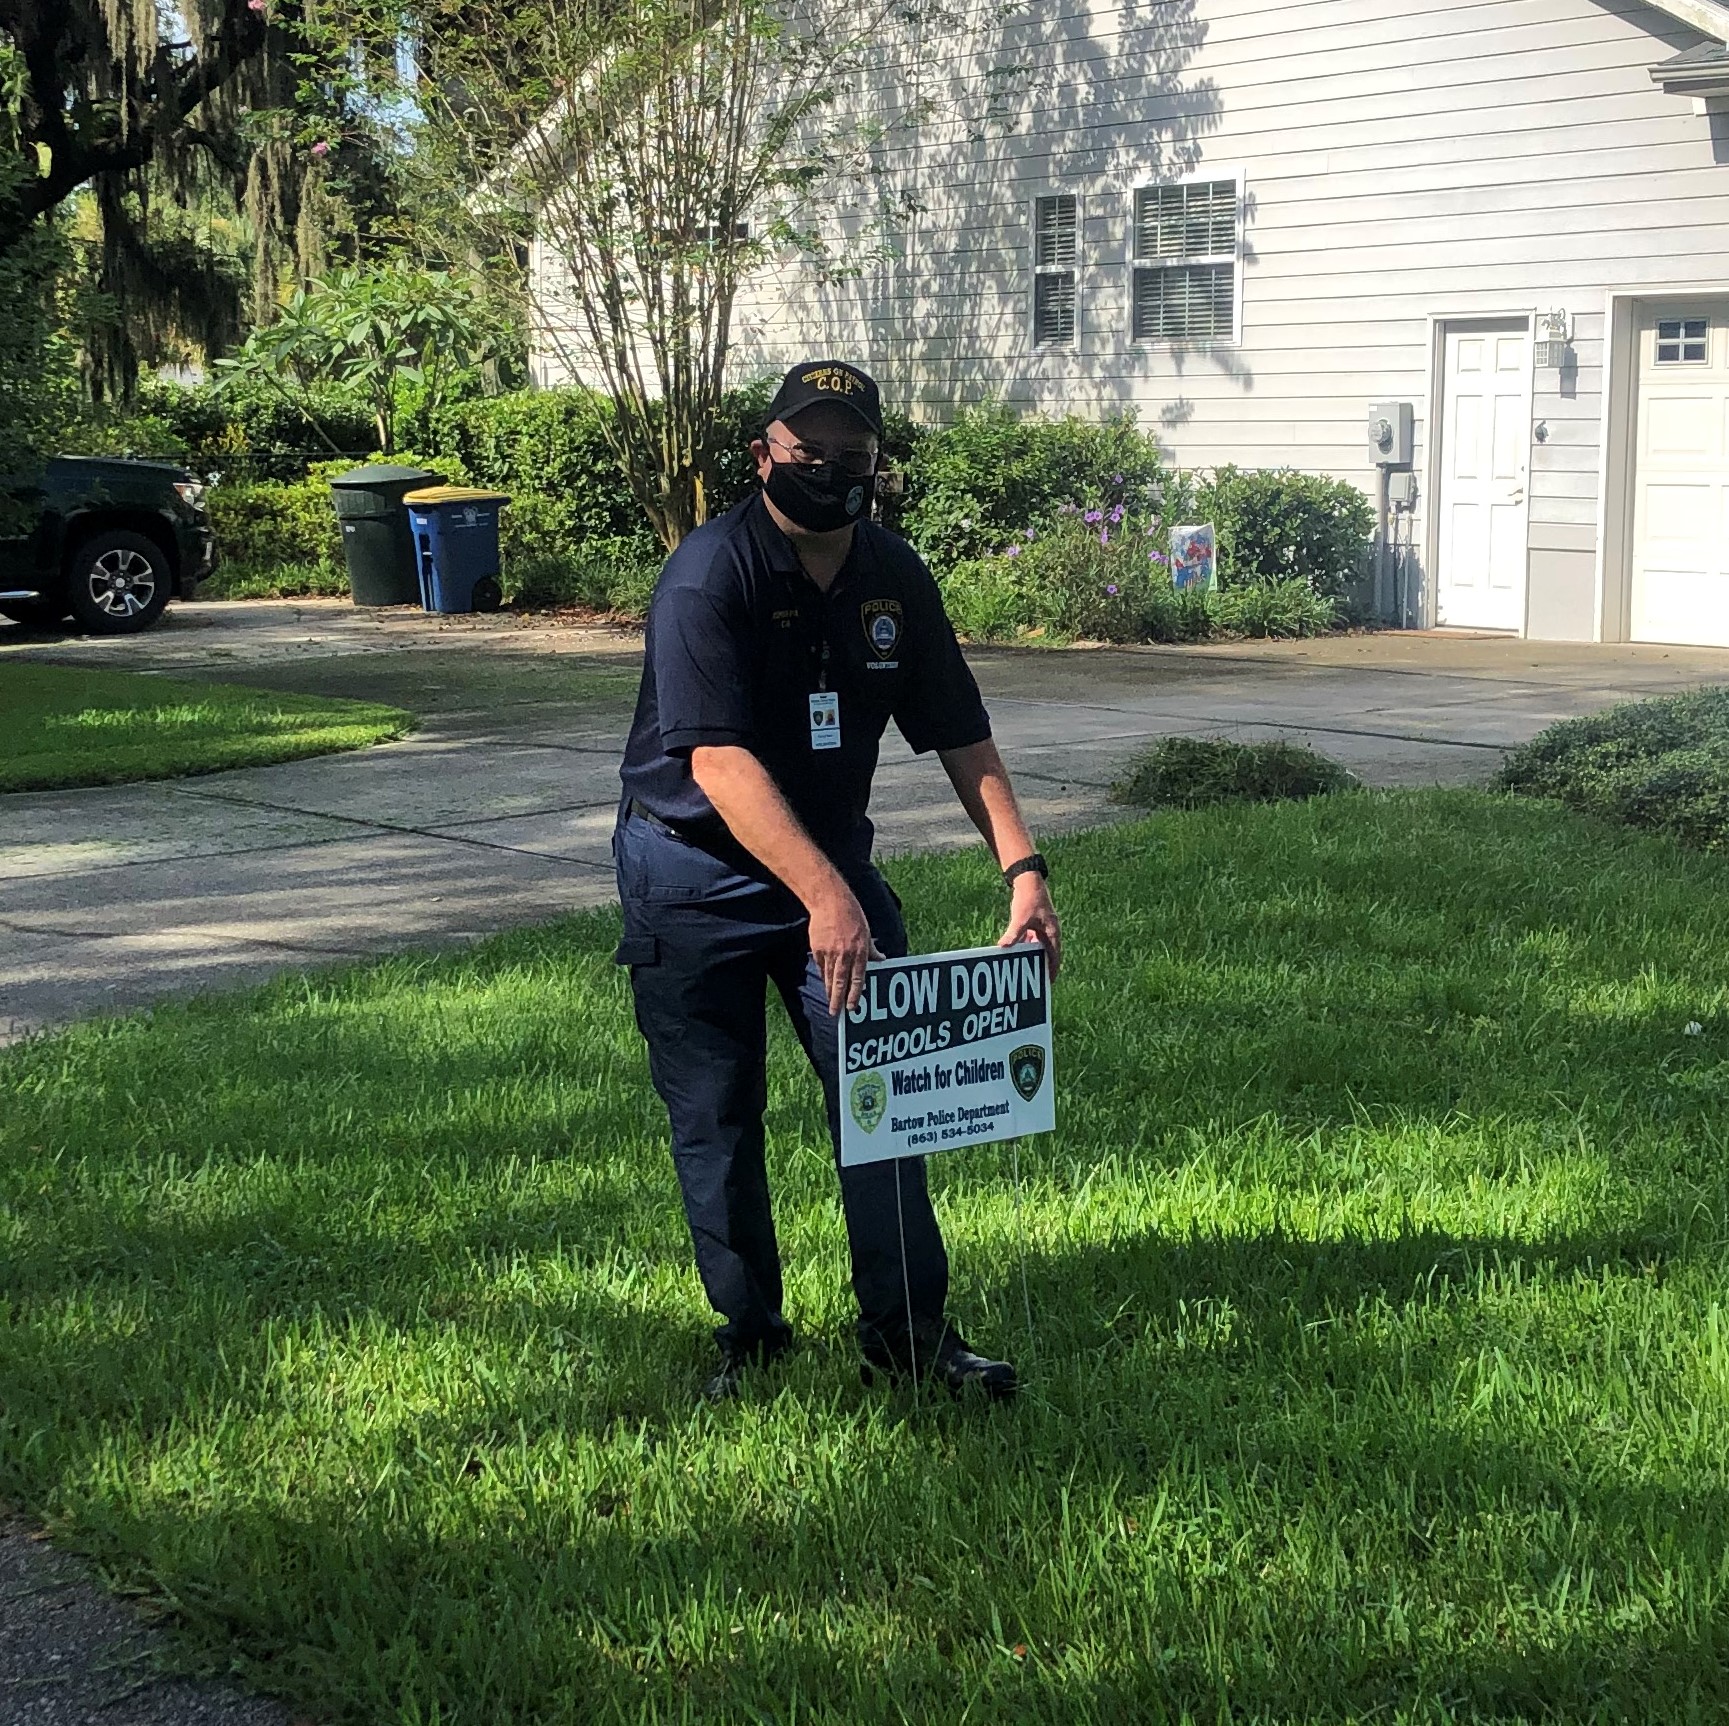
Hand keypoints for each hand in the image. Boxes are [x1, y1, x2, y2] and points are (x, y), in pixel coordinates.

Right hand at [807, 881, 882, 1013]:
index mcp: (860, 951)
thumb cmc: (852, 915)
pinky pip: (821, 966)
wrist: (830, 902)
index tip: (852, 1007)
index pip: (858, 979)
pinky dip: (823, 974)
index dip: (854, 995)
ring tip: (830, 1001)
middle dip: (837, 999)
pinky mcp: (817, 949)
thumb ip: (872, 950)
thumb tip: (882, 959)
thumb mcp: (867, 932)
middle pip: (840, 983)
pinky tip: (824, 982)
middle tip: (836, 1013)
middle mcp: (845, 954)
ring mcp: (830, 953)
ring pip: (828, 977)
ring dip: (829, 991)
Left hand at [999, 874, 1061, 976]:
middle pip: (1047, 953)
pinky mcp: (1035, 923)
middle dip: (1042, 965)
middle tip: (1036, 980)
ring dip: (1033, 956)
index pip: (1055, 955)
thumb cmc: (1028, 898)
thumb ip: (1013, 933)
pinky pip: (1032, 939)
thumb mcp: (1020, 918)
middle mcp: (1050, 931)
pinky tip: (1017, 952)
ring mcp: (1043, 927)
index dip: (1052, 969)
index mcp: (1052, 932)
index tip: (1049, 982)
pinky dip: (1026, 946)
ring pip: (1039, 946)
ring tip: (1026, 969)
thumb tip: (1003, 946)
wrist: (1027, 880)